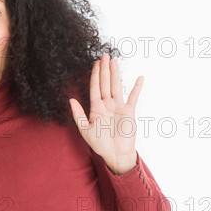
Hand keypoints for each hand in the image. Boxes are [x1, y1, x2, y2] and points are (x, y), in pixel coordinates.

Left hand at [68, 53, 142, 174]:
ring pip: (116, 86)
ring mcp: (118, 107)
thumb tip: (71, 99)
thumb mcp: (85, 130)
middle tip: (104, 55)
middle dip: (104, 70)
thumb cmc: (100, 144)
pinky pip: (133, 97)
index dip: (95, 75)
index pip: (95, 88)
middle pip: (105, 83)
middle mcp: (107, 105)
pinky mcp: (129, 112)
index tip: (95, 63)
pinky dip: (136, 88)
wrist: (115, 154)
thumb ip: (78, 115)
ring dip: (115, 74)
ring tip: (114, 61)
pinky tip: (139, 78)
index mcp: (96, 108)